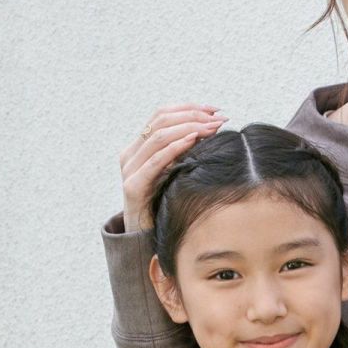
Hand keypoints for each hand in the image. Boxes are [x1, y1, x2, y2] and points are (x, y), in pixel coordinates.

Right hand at [120, 103, 228, 231]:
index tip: (214, 109)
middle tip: (218, 118)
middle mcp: (130, 154)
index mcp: (138, 148)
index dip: (188, 108)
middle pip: (161, 121)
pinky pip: (155, 161)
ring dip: (188, 128)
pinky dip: (175, 147)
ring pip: (158, 136)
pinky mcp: (133, 186)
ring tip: (211, 127)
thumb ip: (185, 153)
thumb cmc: (164, 206)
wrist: (144, 239)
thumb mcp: (176, 174)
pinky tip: (193, 140)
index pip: (162, 115)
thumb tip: (212, 129)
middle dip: (193, 116)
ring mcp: (129, 169)